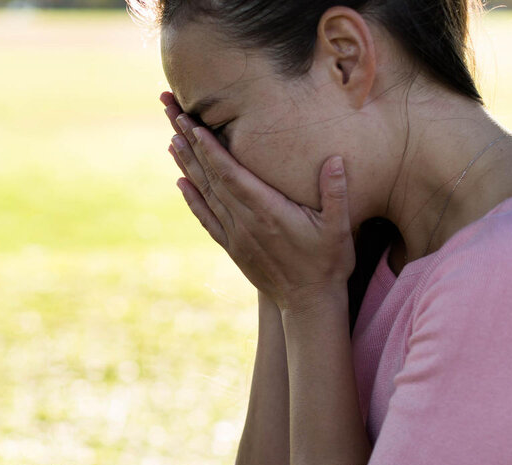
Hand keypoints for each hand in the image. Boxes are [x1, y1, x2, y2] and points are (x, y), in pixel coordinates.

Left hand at [161, 91, 354, 311]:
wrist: (309, 304)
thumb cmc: (329, 263)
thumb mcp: (340, 228)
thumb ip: (336, 193)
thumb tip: (334, 159)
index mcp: (268, 212)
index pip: (232, 175)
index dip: (211, 149)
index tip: (193, 125)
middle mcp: (245, 223)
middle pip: (211, 177)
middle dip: (191, 144)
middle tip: (173, 114)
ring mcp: (236, 236)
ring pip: (205, 194)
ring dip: (187, 165)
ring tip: (171, 138)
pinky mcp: (234, 248)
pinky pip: (207, 219)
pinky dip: (192, 198)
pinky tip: (181, 181)